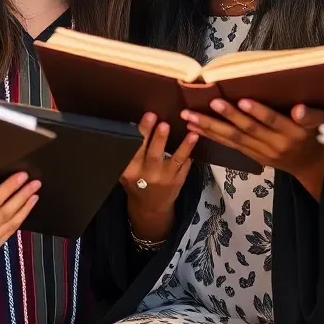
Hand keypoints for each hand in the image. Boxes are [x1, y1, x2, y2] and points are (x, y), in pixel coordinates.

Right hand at [0, 172, 40, 279]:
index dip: (9, 188)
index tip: (21, 177)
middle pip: (6, 213)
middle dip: (22, 196)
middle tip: (35, 183)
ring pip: (9, 226)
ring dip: (24, 209)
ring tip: (34, 196)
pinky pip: (5, 237)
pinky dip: (16, 224)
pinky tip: (22, 213)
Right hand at [120, 113, 196, 242]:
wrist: (150, 207)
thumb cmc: (137, 182)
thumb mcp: (128, 170)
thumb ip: (131, 151)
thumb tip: (139, 123)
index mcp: (131, 171)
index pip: (135, 149)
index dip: (142, 133)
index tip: (149, 116)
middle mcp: (148, 176)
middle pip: (153, 155)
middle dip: (159, 139)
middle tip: (164, 124)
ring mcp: (165, 180)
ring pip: (175, 161)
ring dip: (184, 147)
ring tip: (192, 133)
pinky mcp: (178, 181)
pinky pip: (185, 165)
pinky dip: (189, 153)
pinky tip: (195, 141)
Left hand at [181, 100, 323, 196]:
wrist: (310, 166)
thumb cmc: (312, 135)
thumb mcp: (320, 123)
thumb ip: (310, 116)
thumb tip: (298, 109)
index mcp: (292, 133)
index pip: (274, 121)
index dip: (259, 112)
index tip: (243, 100)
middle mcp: (274, 145)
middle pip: (248, 130)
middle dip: (228, 117)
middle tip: (211, 103)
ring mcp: (261, 152)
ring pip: (233, 139)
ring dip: (210, 127)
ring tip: (190, 116)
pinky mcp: (252, 157)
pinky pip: (229, 146)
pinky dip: (211, 136)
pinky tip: (194, 128)